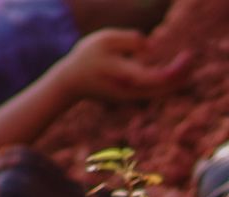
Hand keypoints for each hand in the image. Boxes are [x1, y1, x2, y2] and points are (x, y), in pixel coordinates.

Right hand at [57, 29, 190, 101]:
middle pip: (163, 89)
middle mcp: (129, 91)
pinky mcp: (129, 96)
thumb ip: (131, 38)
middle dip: (181, 75)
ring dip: (176, 79)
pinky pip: (154, 91)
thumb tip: (152, 48)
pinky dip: (167, 82)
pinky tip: (176, 71)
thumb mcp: (104, 39)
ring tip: (186, 62)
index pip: (157, 79)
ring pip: (160, 93)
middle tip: (190, 58)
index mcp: (124, 77)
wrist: (69, 83)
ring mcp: (129, 96)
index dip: (176, 69)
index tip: (187, 55)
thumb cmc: (85, 58)